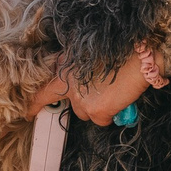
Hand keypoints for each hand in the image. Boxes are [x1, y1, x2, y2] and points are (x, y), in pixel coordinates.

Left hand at [33, 47, 164, 124]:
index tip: (29, 112)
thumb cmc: (120, 50)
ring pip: (84, 113)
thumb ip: (75, 65)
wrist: (140, 56)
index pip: (42, 88)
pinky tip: (119, 100)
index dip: (35, 102)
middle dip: (63, 106)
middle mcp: (67, 82)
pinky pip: (100, 120)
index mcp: (64, 65)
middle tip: (58, 110)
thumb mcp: (89, 51)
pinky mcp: (96, 111)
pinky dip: (109, 114)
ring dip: (95, 107)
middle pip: (62, 102)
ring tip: (112, 92)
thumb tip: (73, 80)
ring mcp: (80, 99)